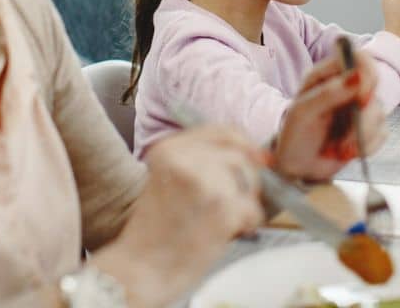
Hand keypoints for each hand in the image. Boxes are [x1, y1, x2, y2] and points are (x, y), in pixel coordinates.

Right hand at [92, 126, 264, 307]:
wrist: (140, 269)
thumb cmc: (156, 232)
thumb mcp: (168, 180)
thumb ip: (203, 162)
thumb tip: (258, 155)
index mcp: (168, 149)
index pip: (222, 130)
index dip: (244, 145)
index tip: (255, 159)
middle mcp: (185, 159)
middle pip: (240, 154)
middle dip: (248, 178)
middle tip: (238, 201)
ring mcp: (205, 182)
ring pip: (249, 180)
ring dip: (246, 202)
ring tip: (226, 220)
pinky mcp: (222, 208)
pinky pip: (253, 209)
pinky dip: (247, 223)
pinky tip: (227, 233)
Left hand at [274, 50, 386, 180]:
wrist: (297, 164)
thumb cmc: (294, 134)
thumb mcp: (303, 113)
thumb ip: (329, 93)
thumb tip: (357, 76)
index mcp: (328, 74)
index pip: (359, 58)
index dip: (367, 74)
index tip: (362, 98)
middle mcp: (347, 86)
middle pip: (374, 88)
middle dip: (363, 119)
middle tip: (344, 142)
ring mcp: (360, 106)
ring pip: (379, 114)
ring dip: (359, 138)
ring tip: (336, 149)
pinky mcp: (369, 127)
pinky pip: (381, 133)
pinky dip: (365, 147)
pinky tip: (345, 153)